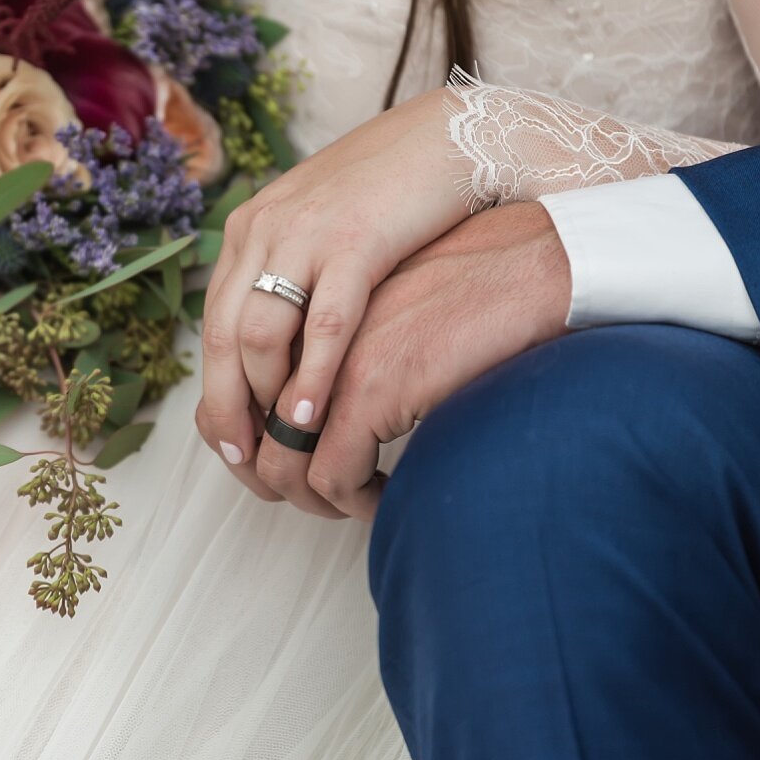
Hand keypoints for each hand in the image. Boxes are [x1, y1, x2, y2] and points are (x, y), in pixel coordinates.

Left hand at [196, 88, 468, 514]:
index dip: (217, 388)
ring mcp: (305, 234)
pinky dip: (312, 376)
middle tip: (242, 460)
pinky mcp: (354, 242)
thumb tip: (285, 346)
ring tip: (278, 446)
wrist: (453, 134)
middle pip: (223, 337)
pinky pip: (321, 323)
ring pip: (259, 334)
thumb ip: (298, 277)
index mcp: (253, 229)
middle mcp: (264, 230)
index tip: (228, 440)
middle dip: (227, 407)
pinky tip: (313, 417)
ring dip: (264, 400)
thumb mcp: (326, 231)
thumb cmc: (397, 194)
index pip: (216, 323)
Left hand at [251, 200, 571, 518]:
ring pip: (281, 461)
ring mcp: (329, 357)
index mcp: (289, 291)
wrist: (531, 257)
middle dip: (266, 477)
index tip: (276, 464)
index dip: (242, 435)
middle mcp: (295, 323)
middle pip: (238, 427)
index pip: (228, 374)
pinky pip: (334, 471)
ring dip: (311, 498)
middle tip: (312, 497)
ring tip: (349, 501)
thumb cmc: (469, 273)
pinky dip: (354, 500)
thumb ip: (340, 325)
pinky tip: (386, 493)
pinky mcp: (371, 386)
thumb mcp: (378, 287)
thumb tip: (324, 384)